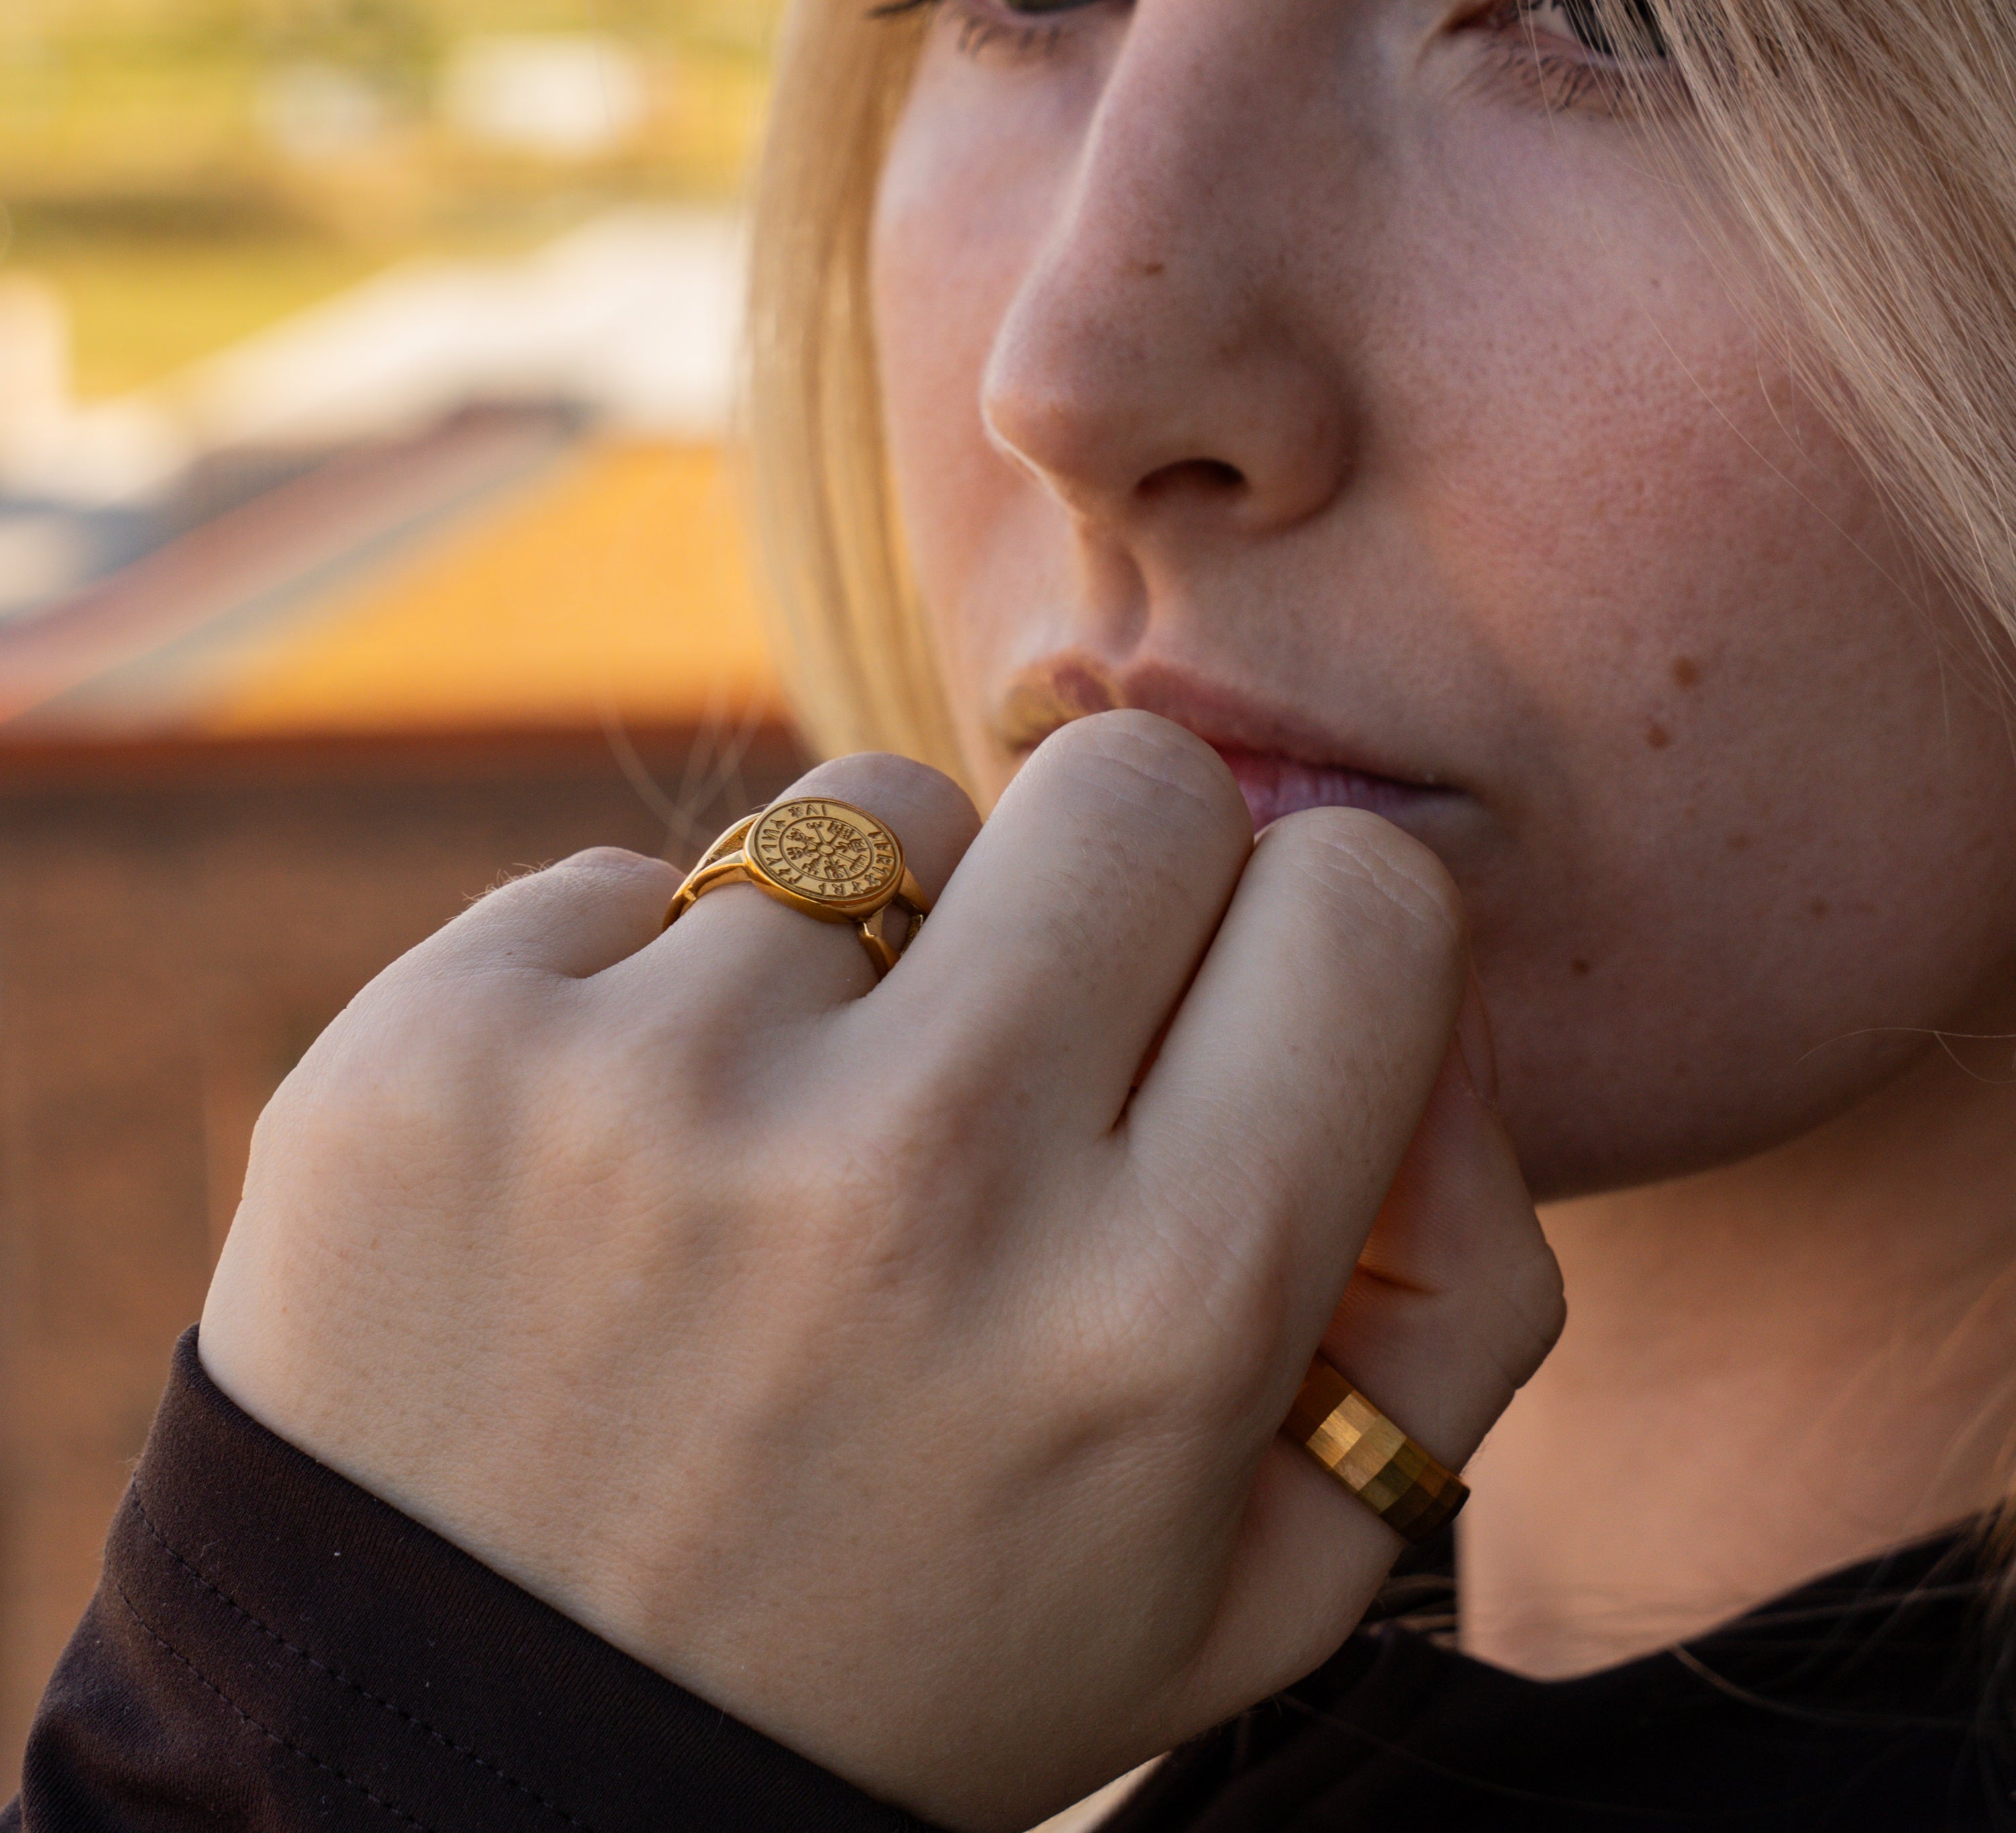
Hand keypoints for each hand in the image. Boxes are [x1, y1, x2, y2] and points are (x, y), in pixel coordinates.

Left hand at [200, 713, 1562, 1832]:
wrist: (460, 1775)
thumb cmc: (897, 1662)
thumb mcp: (1248, 1580)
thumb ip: (1446, 1306)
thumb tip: (1431, 1023)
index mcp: (1161, 1312)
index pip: (1363, 895)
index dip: (1314, 934)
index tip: (1231, 1010)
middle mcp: (925, 1169)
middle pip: (1136, 780)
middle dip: (1122, 883)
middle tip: (1035, 1033)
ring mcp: (664, 1088)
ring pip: (883, 809)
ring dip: (880, 943)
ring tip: (803, 1144)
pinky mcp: (447, 1044)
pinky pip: (644, 878)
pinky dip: (657, 993)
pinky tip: (615, 1176)